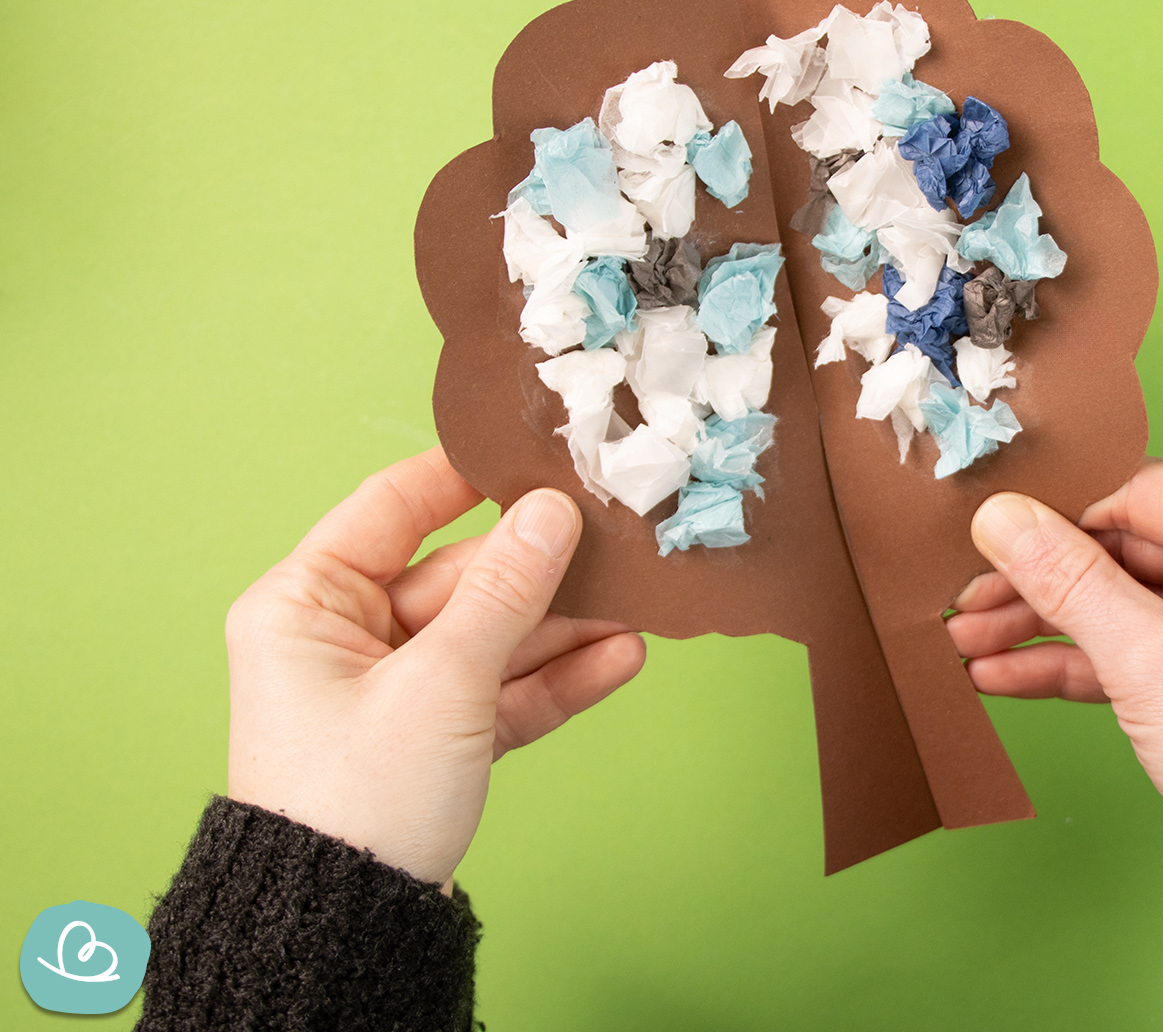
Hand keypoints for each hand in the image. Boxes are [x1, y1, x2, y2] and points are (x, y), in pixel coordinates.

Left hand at [225, 448, 645, 887]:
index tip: (532, 450)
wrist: (344, 930)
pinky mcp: (432, 739)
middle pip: (459, 576)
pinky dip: (555, 679)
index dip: (465, 476)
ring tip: (639, 602)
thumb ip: (504, 592)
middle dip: (540, 570)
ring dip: (562, 626)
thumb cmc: (356, 801)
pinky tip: (619, 658)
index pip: (392, 508)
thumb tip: (552, 512)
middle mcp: (344, 638)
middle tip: (615, 539)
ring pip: (490, 635)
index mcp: (306, 604)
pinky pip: (501, 692)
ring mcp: (392, 690)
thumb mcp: (440, 683)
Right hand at [947, 460, 1162, 856]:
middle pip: (1122, 547)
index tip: (988, 537)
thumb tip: (1002, 517)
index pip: (1140, 492)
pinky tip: (1005, 673)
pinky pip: (1135, 645)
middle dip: (1037, 580)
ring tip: (966, 642)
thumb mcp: (1151, 662)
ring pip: (1120, 599)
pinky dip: (1076, 661)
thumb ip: (1069, 582)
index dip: (1059, 515)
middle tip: (963, 600)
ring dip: (1043, 624)